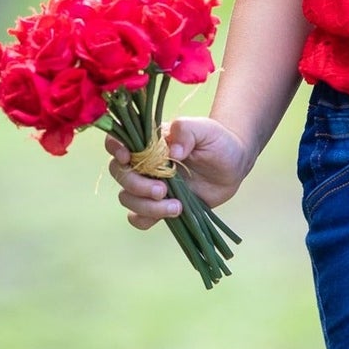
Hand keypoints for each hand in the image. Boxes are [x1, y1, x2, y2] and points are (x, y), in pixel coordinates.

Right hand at [105, 117, 250, 228]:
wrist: (233, 165)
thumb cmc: (217, 141)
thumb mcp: (206, 130)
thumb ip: (187, 132)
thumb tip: (172, 151)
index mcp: (149, 142)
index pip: (118, 141)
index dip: (115, 148)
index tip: (127, 157)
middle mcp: (143, 164)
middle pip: (120, 174)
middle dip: (137, 185)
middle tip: (163, 190)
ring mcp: (149, 186)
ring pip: (127, 198)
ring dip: (146, 206)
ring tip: (177, 206)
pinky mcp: (159, 206)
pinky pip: (138, 218)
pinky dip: (146, 219)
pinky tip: (170, 215)